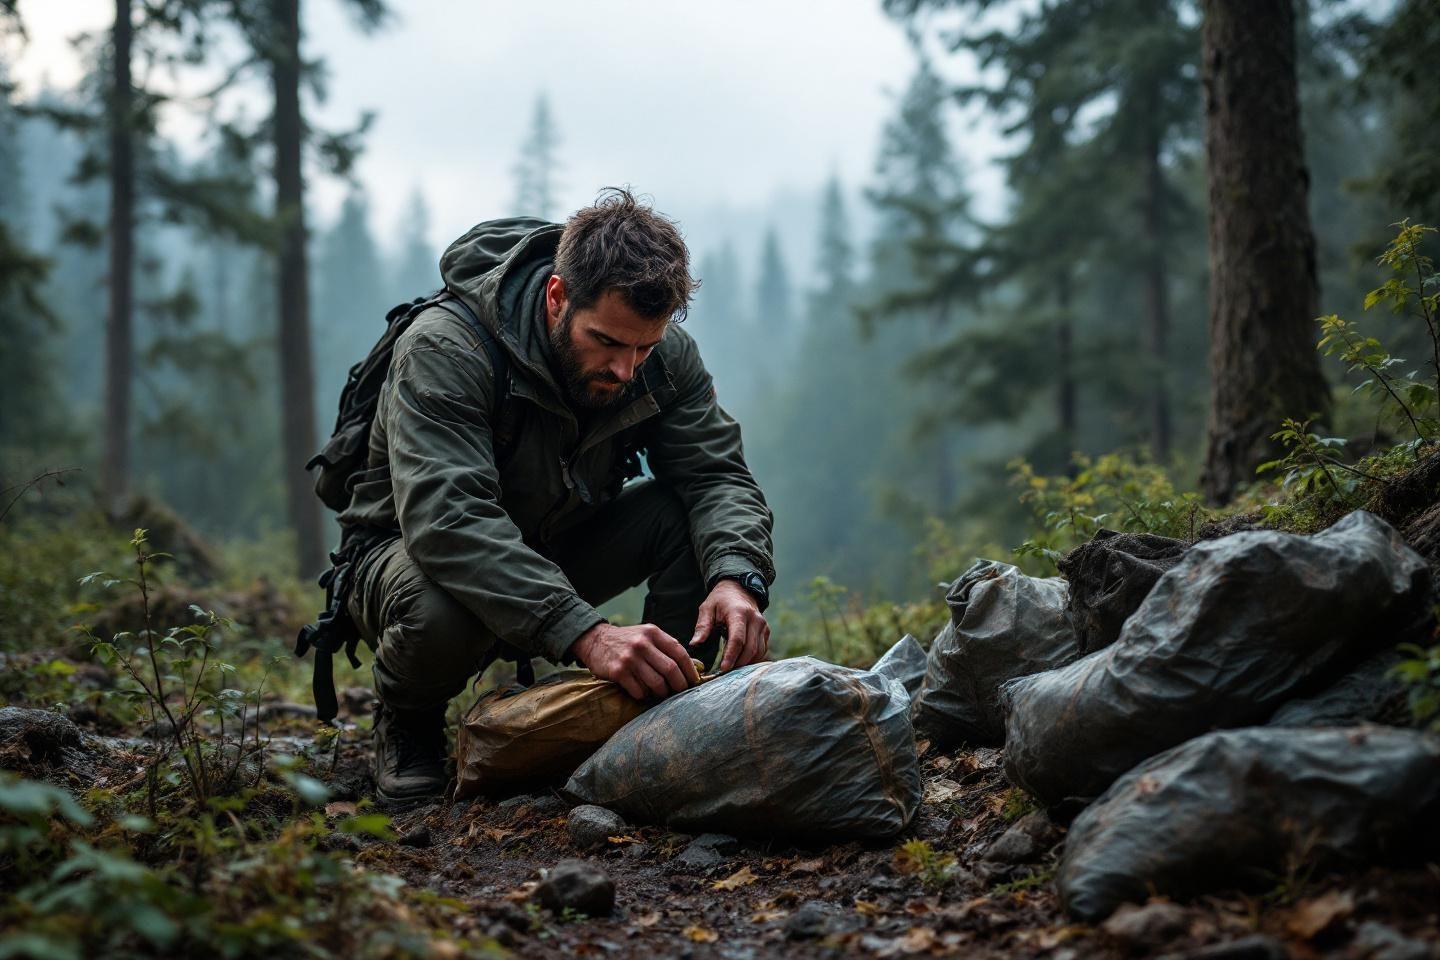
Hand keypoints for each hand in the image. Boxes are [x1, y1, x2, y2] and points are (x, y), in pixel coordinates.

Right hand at [571, 622, 700, 699]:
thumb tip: (692, 666)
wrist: (595, 640)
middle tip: (680, 691)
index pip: (679, 652)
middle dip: (679, 684)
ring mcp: (629, 658)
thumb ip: (666, 647)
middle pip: (670, 669)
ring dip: (661, 692)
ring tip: (661, 693)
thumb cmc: (627, 641)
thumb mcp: (647, 635)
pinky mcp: (618, 672)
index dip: (690, 669)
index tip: (694, 681)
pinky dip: (644, 695)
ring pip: (656, 683)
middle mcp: (642, 644)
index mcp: (653, 633)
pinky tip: (642, 691)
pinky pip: (639, 691)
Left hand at [690, 579, 769, 671]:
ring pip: (758, 652)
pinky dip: (752, 659)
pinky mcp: (766, 631)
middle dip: (738, 664)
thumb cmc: (720, 600)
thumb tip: (694, 644)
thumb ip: (702, 626)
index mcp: (739, 613)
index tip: (723, 669)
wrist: (739, 588)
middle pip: (750, 649)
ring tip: (731, 670)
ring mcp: (763, 626)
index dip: (731, 656)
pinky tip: (740, 663)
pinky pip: (762, 650)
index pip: (737, 639)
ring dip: (746, 663)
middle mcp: (755, 619)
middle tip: (724, 674)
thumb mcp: (707, 608)